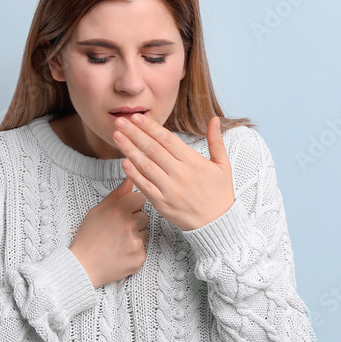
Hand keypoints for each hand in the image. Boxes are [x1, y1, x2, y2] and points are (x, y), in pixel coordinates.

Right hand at [68, 176, 147, 287]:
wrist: (83, 267)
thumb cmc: (88, 238)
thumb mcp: (97, 211)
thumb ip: (117, 195)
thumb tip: (130, 180)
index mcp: (119, 210)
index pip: (140, 198)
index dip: (131, 206)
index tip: (122, 213)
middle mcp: (130, 224)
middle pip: (144, 216)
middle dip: (134, 221)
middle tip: (117, 230)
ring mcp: (136, 242)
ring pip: (144, 233)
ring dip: (135, 236)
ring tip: (117, 243)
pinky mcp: (140, 257)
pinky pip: (143, 249)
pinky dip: (134, 252)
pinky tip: (120, 254)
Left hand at [112, 113, 234, 231]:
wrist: (218, 223)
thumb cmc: (220, 193)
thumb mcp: (223, 165)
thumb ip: (216, 141)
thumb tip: (214, 119)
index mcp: (194, 162)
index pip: (167, 139)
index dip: (150, 127)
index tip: (137, 117)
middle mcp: (180, 174)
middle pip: (152, 149)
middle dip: (134, 133)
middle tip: (120, 121)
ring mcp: (170, 189)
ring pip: (145, 165)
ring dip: (129, 149)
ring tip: (117, 136)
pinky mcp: (162, 203)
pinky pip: (145, 186)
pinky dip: (134, 174)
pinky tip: (124, 162)